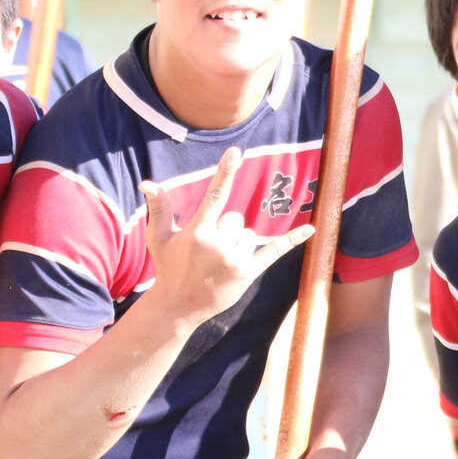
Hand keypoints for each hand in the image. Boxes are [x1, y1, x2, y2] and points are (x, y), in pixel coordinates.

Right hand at [142, 149, 312, 327]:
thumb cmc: (168, 268)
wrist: (178, 306)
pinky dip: (292, 239)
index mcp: (197, 231)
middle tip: (209, 251)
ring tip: (219, 263)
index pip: (215, 194)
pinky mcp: (249, 272)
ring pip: (249, 235)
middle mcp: (218, 243)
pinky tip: (311, 229)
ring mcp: (235, 259)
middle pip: (236, 219)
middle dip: (225, 230)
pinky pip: (274, 250)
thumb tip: (147, 183)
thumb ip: (158, 208)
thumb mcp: (158, 238)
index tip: (236, 151)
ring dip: (238, 245)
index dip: (225, 171)